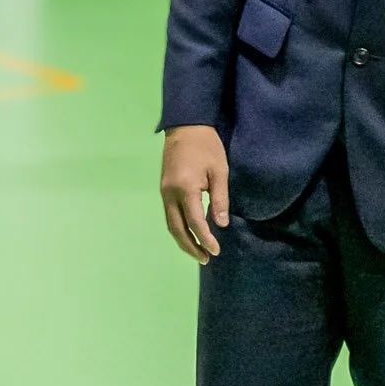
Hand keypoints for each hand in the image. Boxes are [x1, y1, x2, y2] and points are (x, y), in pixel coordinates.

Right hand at [160, 125, 229, 264]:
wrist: (185, 127)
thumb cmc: (207, 147)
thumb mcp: (220, 171)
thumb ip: (220, 198)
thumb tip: (221, 224)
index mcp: (186, 189)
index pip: (195, 222)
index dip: (206, 239)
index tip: (216, 251)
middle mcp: (170, 194)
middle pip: (177, 229)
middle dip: (190, 246)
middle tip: (205, 259)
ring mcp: (164, 192)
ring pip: (170, 224)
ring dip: (183, 240)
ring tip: (197, 252)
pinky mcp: (163, 189)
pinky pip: (169, 215)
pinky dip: (178, 228)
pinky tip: (188, 234)